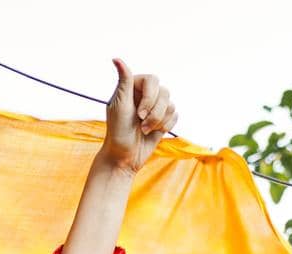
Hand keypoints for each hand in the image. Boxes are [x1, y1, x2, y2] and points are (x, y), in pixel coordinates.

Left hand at [99, 59, 176, 174]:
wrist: (124, 157)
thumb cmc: (118, 131)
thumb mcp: (119, 105)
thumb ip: (123, 81)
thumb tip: (116, 58)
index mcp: (133, 85)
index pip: (153, 80)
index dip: (150, 98)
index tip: (139, 114)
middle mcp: (145, 93)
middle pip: (165, 92)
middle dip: (155, 113)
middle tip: (141, 125)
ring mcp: (155, 106)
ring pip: (171, 105)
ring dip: (159, 122)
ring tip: (145, 130)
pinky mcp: (163, 118)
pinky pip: (175, 115)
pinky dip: (165, 126)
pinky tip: (153, 132)